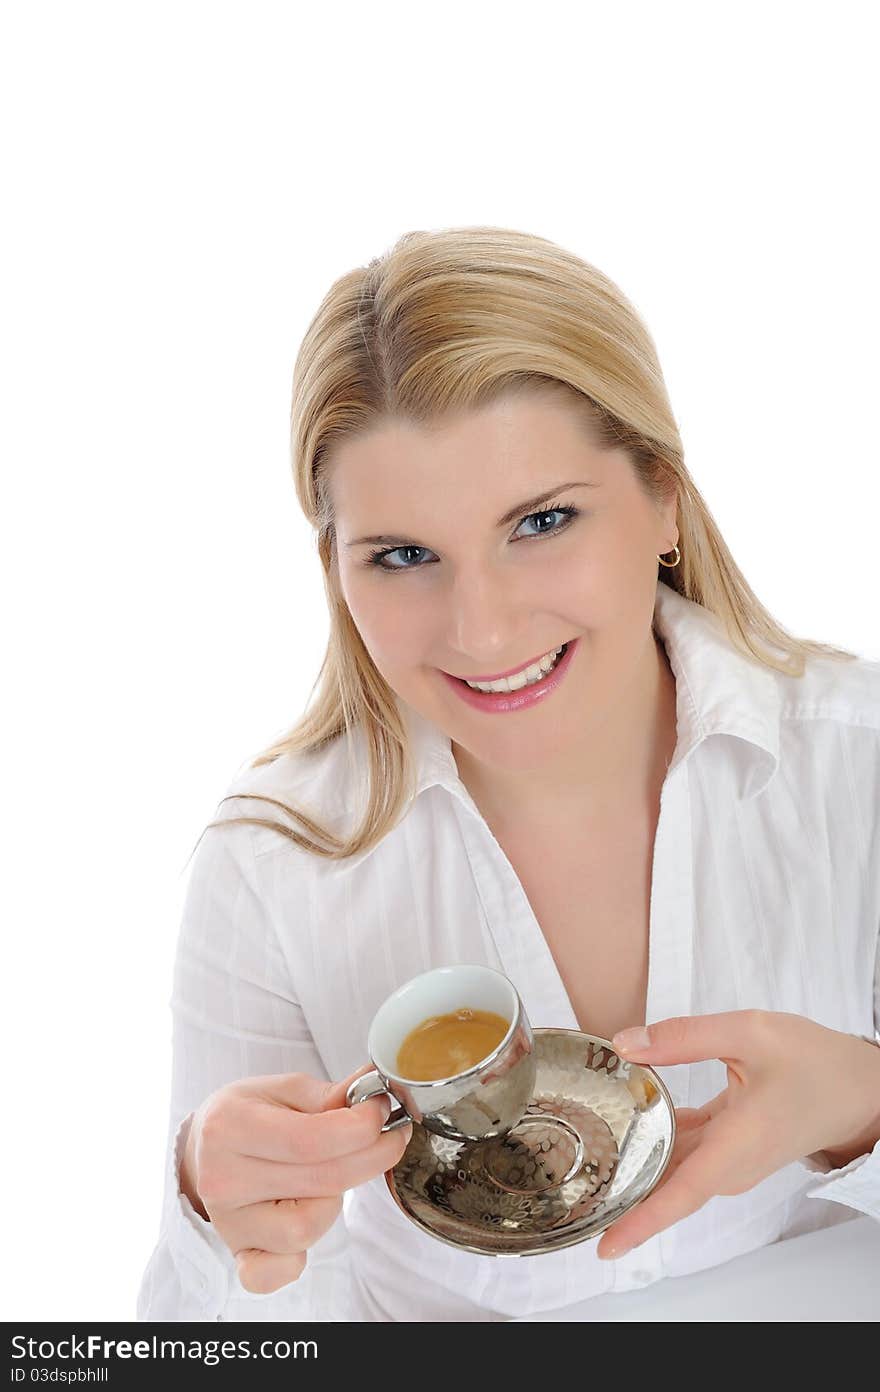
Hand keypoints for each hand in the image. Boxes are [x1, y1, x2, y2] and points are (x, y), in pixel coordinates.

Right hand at [182, 1063, 411, 1292]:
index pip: (312, 1139)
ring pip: (307, 1229)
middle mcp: (222, 1178)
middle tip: (389, 1137)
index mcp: (230, 1127)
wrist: (203, 1146)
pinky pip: (275, 1273)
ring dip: (334, 1201)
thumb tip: (376, 1087)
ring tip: (327, 1176)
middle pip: (321, 1181)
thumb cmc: (248, 1114)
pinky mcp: (237, 1251)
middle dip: (371, 1157)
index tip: (381, 1112)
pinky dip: (297, 1257)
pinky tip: (307, 1219)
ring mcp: (228, 1221)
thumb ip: (330, 1095)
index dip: (361, 1128)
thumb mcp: (282, 1090)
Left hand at [595, 1009, 879, 1259]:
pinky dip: (660, 1139)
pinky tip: (632, 1116)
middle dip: (623, 1187)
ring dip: (637, 1161)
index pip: (682, 1194)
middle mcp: (732, 1163)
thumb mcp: (750, 1032)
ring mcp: (733, 1159)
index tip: (605, 1246)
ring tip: (588, 1148)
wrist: (859, 1085)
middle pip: (668, 1185)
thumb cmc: (815, 1061)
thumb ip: (685, 1036)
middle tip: (574, 1178)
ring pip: (674, 1166)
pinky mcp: (733, 1147)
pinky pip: (688, 1150)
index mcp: (737, 1145)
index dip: (641, 1222)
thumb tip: (626, 1044)